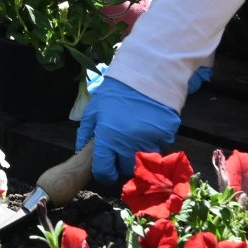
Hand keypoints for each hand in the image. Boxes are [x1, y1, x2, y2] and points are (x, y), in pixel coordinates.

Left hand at [74, 67, 208, 181]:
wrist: (146, 74)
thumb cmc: (116, 91)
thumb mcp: (94, 109)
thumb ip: (86, 133)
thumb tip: (81, 152)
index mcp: (108, 138)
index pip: (104, 171)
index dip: (104, 174)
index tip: (106, 170)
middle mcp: (129, 145)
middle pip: (126, 170)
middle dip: (122, 164)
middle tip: (120, 150)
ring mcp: (150, 142)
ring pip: (144, 161)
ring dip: (138, 154)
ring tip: (134, 135)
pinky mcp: (166, 136)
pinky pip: (158, 147)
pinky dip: (153, 142)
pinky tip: (148, 126)